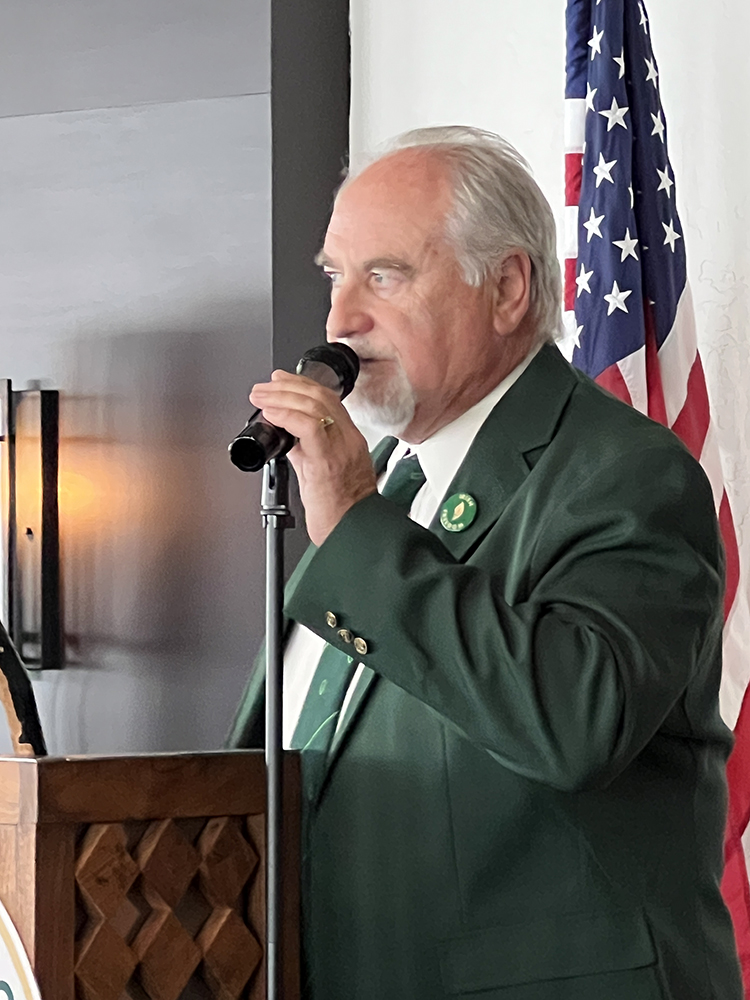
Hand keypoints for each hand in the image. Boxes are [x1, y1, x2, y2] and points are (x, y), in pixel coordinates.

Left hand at [249, 370, 376, 544]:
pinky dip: (286, 415)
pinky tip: (271, 414)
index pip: (328, 399)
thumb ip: (307, 450)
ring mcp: (340, 449)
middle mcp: (347, 440)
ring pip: (314, 406)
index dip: (302, 385)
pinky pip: (309, 427)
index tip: (280, 380)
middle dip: (288, 386)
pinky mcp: (328, 463)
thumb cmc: (340, 511)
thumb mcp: (322, 472)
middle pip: (321, 396)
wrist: (351, 533)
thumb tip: (287, 437)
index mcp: (349, 440)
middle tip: (265, 386)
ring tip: (261, 398)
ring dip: (281, 398)